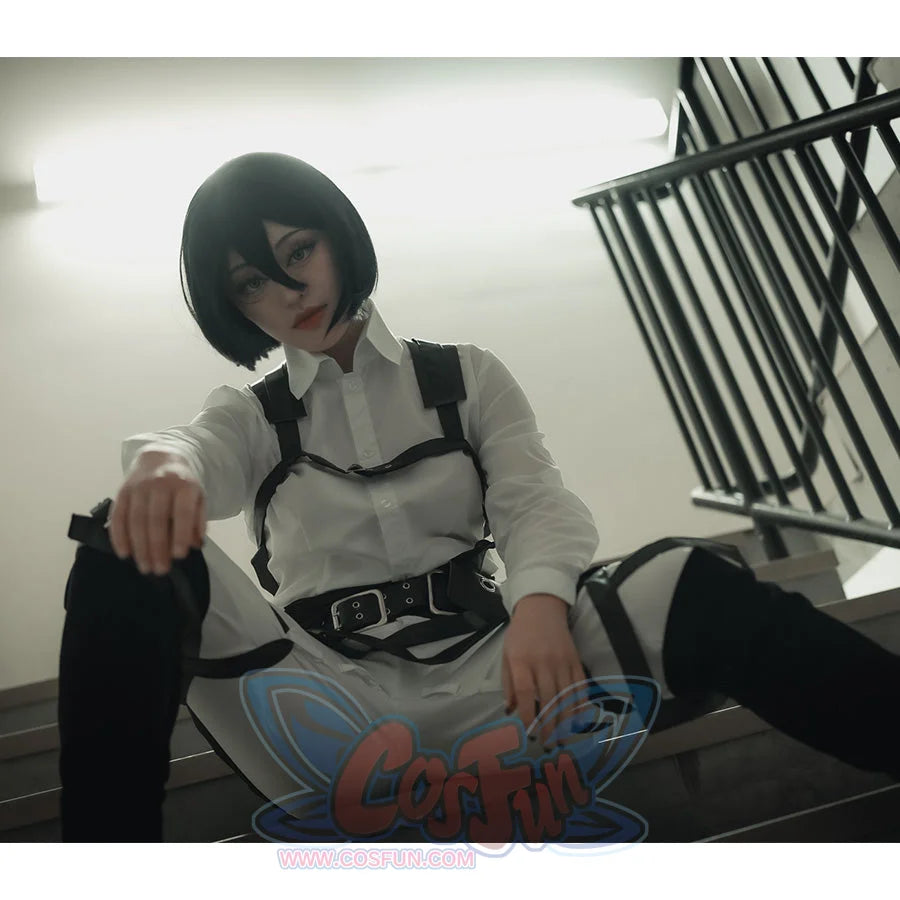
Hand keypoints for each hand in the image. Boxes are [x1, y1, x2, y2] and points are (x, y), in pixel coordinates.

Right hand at [107, 450, 206, 576]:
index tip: (179, 556)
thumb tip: (195, 544)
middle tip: (160, 570)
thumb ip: (198, 520)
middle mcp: (160, 484)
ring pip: (136, 520)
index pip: (182, 512)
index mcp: (184, 485)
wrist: (160, 457)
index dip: (180, 534)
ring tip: (145, 567)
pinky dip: (119, 536)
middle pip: (156, 519)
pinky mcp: (122, 491)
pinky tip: (124, 553)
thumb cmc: (182, 484)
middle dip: (157, 547)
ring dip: (139, 547)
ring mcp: (138, 486)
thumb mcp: (198, 497)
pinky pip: (118, 515)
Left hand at [501, 593, 587, 748]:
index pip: (527, 692)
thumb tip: (512, 711)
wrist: (542, 608)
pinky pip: (580, 686)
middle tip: (548, 744)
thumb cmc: (520, 635)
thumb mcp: (507, 655)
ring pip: (566, 696)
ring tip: (563, 739)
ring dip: (566, 721)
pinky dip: (581, 705)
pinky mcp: (576, 660)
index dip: (529, 715)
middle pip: (549, 698)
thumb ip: (508, 684)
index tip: (530, 732)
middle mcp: (543, 662)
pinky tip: (579, 721)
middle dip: (549, 725)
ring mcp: (562, 661)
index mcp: (522, 660)